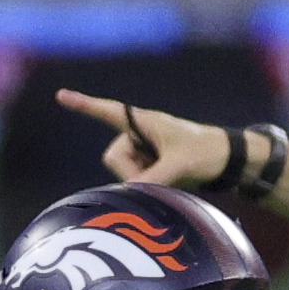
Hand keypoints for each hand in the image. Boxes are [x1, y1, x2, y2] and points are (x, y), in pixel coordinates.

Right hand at [55, 89, 230, 189]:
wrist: (227, 161)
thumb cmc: (206, 153)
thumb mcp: (179, 166)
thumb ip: (151, 180)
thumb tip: (126, 193)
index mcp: (144, 122)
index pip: (108, 111)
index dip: (84, 105)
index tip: (61, 95)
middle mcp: (139, 134)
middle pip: (113, 158)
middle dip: (131, 172)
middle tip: (160, 175)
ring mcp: (142, 151)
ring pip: (122, 172)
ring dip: (142, 179)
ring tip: (169, 176)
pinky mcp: (148, 165)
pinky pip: (133, 180)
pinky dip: (147, 184)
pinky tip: (168, 181)